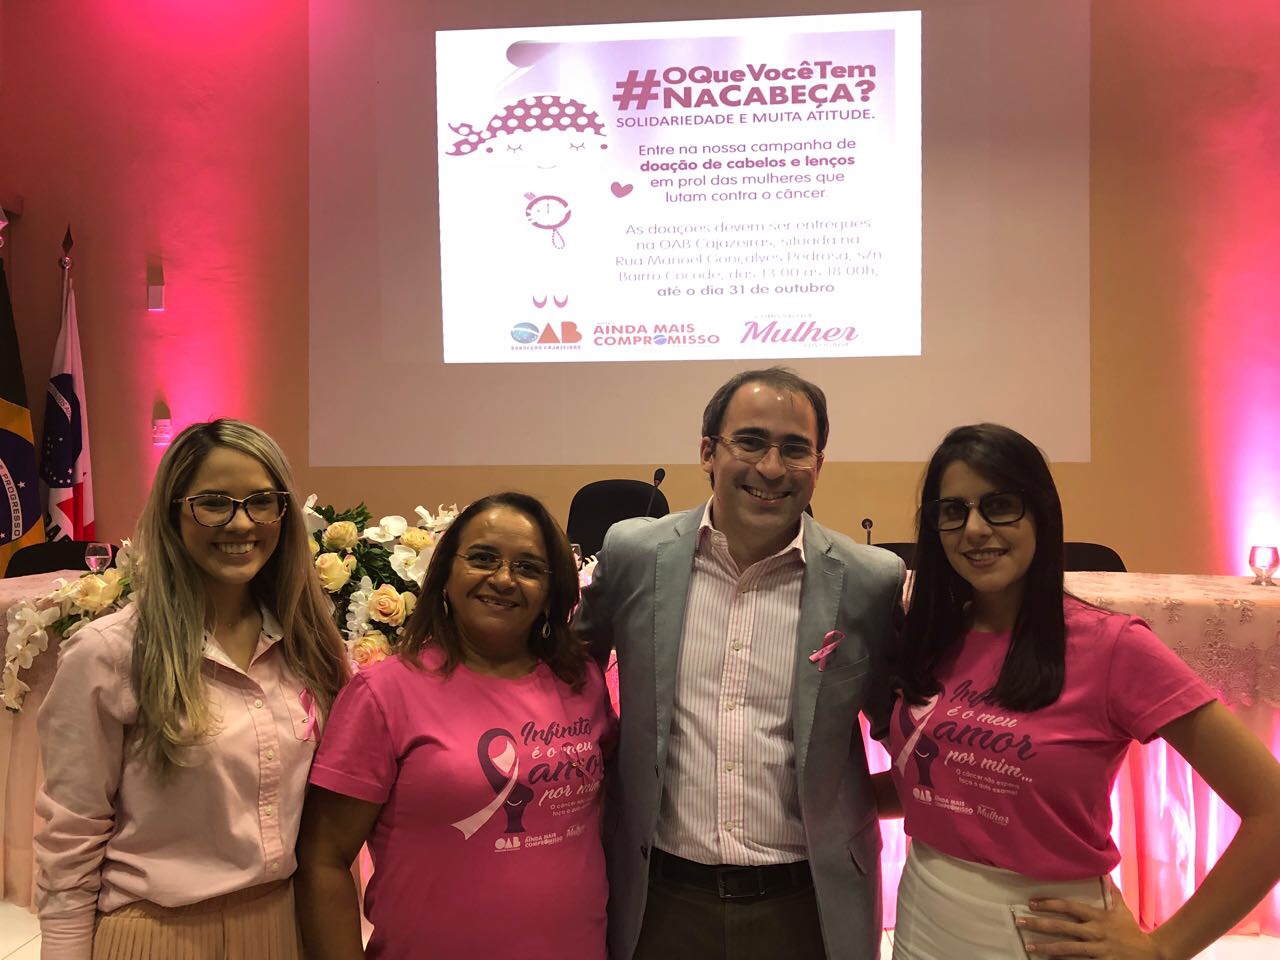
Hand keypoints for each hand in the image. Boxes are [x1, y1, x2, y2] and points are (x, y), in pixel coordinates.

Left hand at [1017, 877, 1170, 958]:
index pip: (1069, 907)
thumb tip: (1103, 871)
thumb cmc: (1131, 930)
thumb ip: (1110, 891)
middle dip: (1039, 924)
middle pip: (1062, 928)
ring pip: (1067, 949)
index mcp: (1097, 917)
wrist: (1151, 955)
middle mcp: (1094, 933)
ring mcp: (1097, 951)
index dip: (1050, 904)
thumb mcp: (1121, 909)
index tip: (1032, 902)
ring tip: (1029, 946)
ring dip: (1046, 948)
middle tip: (1020, 922)